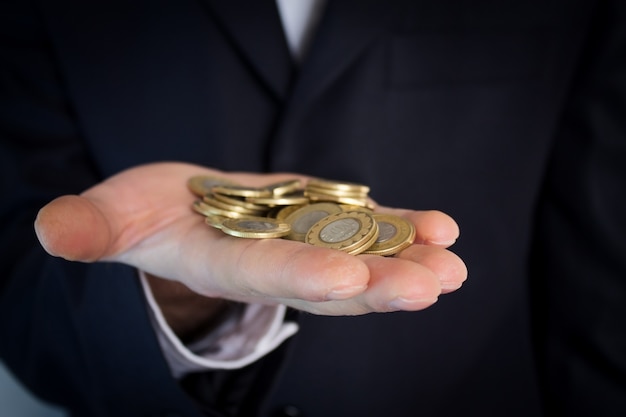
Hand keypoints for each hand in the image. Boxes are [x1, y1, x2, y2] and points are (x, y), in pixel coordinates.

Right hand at [34, 162, 466, 315]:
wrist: (186, 213)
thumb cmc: (146, 215)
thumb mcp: (113, 215)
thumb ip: (91, 227)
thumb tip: (52, 231)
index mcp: (222, 266)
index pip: (263, 275)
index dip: (301, 276)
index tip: (350, 275)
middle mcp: (273, 263)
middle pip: (329, 281)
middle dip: (381, 285)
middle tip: (435, 283)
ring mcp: (305, 244)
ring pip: (361, 260)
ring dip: (409, 261)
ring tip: (453, 262)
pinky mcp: (322, 222)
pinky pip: (367, 229)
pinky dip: (403, 228)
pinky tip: (439, 226)